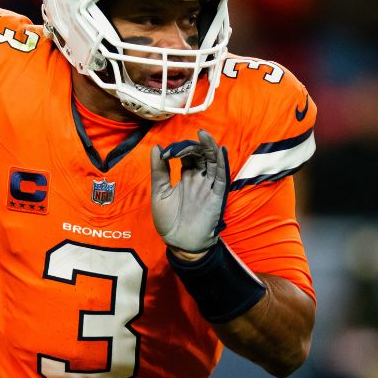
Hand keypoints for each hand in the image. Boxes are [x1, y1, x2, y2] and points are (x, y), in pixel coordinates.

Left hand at [150, 129, 229, 254]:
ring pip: (212, 162)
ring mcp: (208, 186)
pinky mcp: (216, 196)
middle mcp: (199, 179)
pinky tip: (218, 150)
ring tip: (203, 135)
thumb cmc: (168, 219)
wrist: (178, 242)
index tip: (167, 153)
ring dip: (209, 148)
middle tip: (181, 147)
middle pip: (201, 156)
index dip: (179, 150)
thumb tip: (156, 147)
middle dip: (192, 147)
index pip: (187, 156)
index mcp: (186, 177)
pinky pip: (221, 177)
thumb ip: (159, 170)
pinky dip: (221, 163)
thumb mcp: (159, 192)